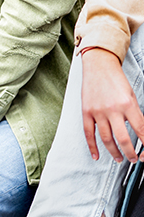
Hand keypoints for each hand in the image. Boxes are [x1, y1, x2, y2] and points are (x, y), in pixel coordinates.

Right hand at [82, 48, 143, 162]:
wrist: (98, 66)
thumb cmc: (116, 79)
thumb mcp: (131, 96)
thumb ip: (136, 115)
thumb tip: (141, 133)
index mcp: (127, 104)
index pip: (141, 131)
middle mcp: (112, 109)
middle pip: (123, 139)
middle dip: (131, 153)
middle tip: (134, 159)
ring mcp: (98, 111)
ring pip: (106, 139)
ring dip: (114, 152)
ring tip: (120, 158)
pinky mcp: (86, 111)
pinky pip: (88, 132)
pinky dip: (92, 146)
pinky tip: (96, 155)